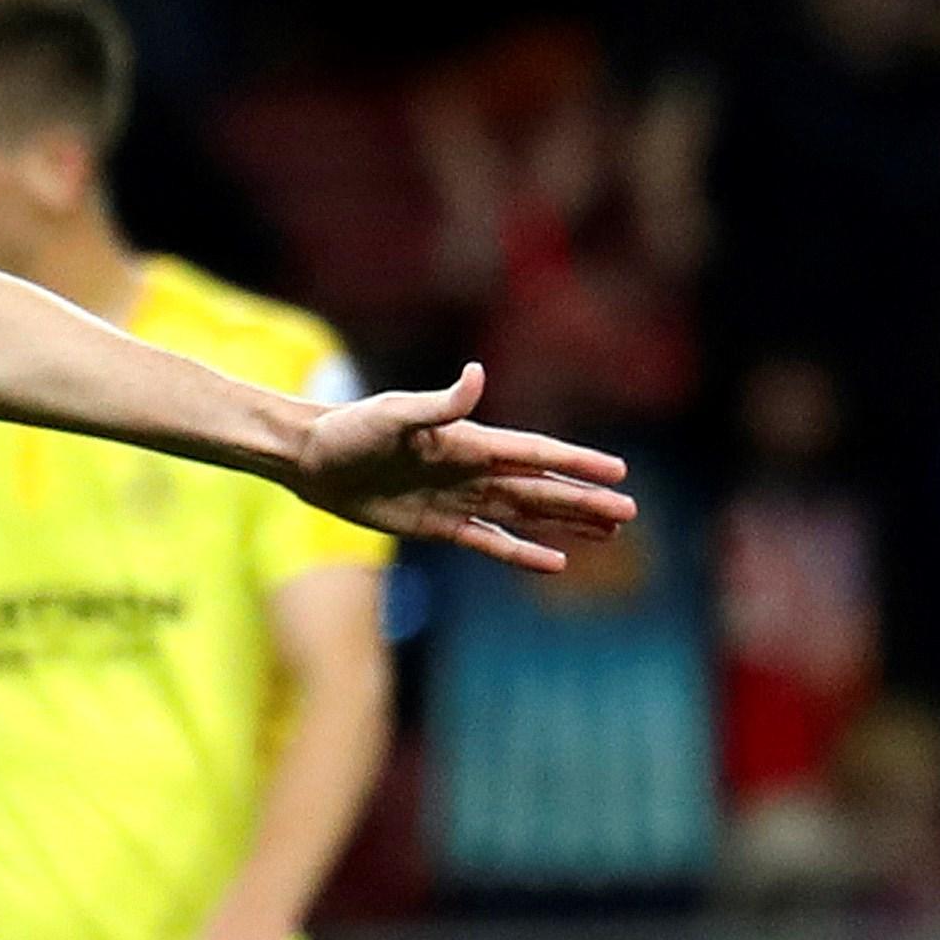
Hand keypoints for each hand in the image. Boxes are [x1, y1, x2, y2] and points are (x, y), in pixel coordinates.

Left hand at [291, 363, 634, 570]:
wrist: (311, 458)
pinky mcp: (437, 527)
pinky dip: (521, 554)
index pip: (535, 454)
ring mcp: (458, 500)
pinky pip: (489, 543)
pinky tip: (555, 563)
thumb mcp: (393, 414)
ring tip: (608, 533)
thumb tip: (477, 377)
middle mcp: (472, 471)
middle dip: (584, 501)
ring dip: (565, 524)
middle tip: (629, 513)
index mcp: (470, 442)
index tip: (617, 472)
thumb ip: (438, 404)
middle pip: (541, 490)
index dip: (576, 464)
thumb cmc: (350, 429)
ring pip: (525, 516)